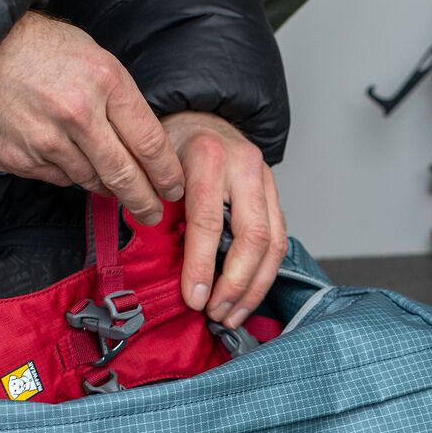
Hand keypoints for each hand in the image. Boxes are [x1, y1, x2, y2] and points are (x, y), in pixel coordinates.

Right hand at [0, 14, 182, 224]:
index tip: (173, 188)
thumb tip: (144, 149)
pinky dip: (68, 174)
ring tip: (112, 186)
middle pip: (125, 175)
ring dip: (106, 187)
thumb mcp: (94, 59)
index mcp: (106, 82)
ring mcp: (47, 140)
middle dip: (145, 201)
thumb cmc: (42, 49)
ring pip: (92, 182)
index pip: (150, 143)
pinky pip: (59, 179)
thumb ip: (120, 103)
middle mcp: (79, 114)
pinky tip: (65, 157)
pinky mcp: (21, 160)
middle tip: (153, 213)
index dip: (167, 173)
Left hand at [164, 112, 287, 327]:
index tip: (194, 299)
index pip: (209, 221)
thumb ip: (155, 210)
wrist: (200, 118)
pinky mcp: (276, 194)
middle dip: (236, 283)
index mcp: (208, 156)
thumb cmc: (170, 147)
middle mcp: (245, 166)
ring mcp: (267, 179)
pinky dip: (264, 274)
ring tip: (232, 314)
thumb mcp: (152, 169)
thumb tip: (158, 268)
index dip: (202, 266)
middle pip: (253, 235)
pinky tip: (246, 296)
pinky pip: (279, 241)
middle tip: (216, 313)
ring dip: (255, 287)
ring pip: (274, 243)